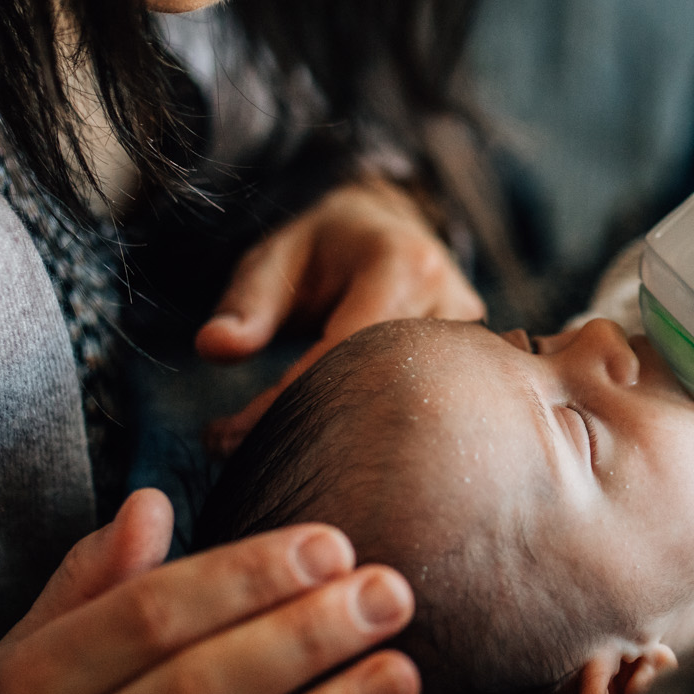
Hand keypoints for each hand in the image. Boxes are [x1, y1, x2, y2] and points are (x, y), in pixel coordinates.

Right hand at [0, 490, 420, 693]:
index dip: (246, 578)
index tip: (330, 546)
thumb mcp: (17, 663)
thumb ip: (87, 584)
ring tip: (400, 676)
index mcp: (29, 686)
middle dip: (303, 637)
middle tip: (390, 594)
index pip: (149, 618)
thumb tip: (150, 502)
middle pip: (196, 692)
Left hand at [198, 178, 485, 454]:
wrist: (388, 229)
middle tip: (253, 459)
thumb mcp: (276, 259)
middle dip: (318, 434)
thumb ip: (246, 306)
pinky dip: (380, 438)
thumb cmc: (324, 247)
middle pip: (386, 390)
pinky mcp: (480, 368)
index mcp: (402, 264)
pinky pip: (429, 414)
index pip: (342, 350)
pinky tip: (339, 455)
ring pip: (413, 411)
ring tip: (295, 464)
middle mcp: (452, 302)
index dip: (285, 400)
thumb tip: (213, 348)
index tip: (228, 437)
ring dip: (352, 442)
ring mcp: (474, 339)